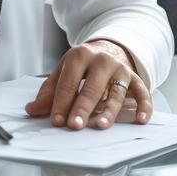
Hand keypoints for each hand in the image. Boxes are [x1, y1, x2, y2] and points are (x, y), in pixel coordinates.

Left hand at [24, 40, 151, 130]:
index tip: (56, 121)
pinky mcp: (135, 78)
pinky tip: (140, 120)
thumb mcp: (64, 71)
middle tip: (75, 125)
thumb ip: (49, 92)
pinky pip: (142, 92)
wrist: (109, 50)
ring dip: (109, 110)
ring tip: (101, 125)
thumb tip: (31, 109)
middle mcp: (101, 60)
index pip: (68, 82)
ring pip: (116, 92)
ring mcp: (120, 69)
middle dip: (82, 107)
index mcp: (79, 56)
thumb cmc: (82, 66)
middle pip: (91, 87)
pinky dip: (144, 106)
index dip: (61, 102)